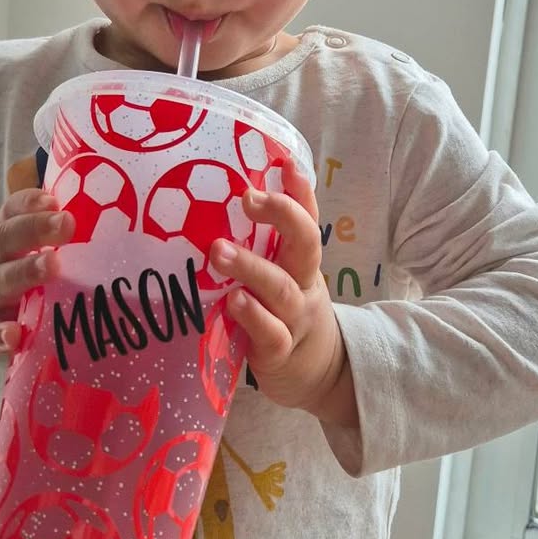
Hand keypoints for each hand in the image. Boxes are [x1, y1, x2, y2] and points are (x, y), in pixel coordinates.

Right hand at [0, 187, 74, 354]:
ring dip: (25, 272)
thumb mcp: (3, 241)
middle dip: (35, 230)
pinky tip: (14, 335)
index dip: (30, 203)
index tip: (54, 200)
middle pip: (4, 240)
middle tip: (67, 224)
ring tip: (53, 265)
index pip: (10, 212)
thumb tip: (91, 205)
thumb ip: (36, 225)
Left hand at [208, 160, 356, 424]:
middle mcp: (304, 284)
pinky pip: (270, 333)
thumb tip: (221, 201)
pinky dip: (253, 317)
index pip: (307, 218)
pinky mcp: (280, 353)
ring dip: (251, 267)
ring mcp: (295, 319)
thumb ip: (262, 247)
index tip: (286, 162)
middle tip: (248, 197)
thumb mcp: (284, 277)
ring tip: (219, 251)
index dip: (300, 191)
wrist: (318, 376)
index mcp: (301, 262)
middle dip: (282, 216)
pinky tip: (233, 302)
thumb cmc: (286, 314)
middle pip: (306, 243)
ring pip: (281, 289)